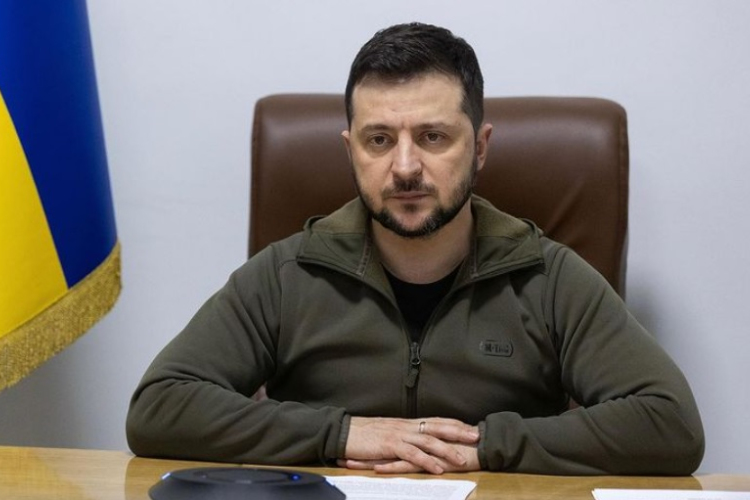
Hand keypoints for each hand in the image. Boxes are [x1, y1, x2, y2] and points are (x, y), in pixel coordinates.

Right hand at [341, 417, 479, 474]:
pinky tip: (437, 468)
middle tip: (476, 436)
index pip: (436, 420)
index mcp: (406, 423)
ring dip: (446, 450)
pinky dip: (426, 461)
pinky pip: (412, 454)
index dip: (454, 424)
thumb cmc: (364, 433)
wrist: (344, 432)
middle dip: (458, 431)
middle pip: (437, 426)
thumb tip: (417, 440)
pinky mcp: (390, 445)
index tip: (470, 427)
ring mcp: (398, 435)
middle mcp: (406, 426)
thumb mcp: (388, 432)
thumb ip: (404, 435)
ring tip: (461, 459)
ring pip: (428, 441)